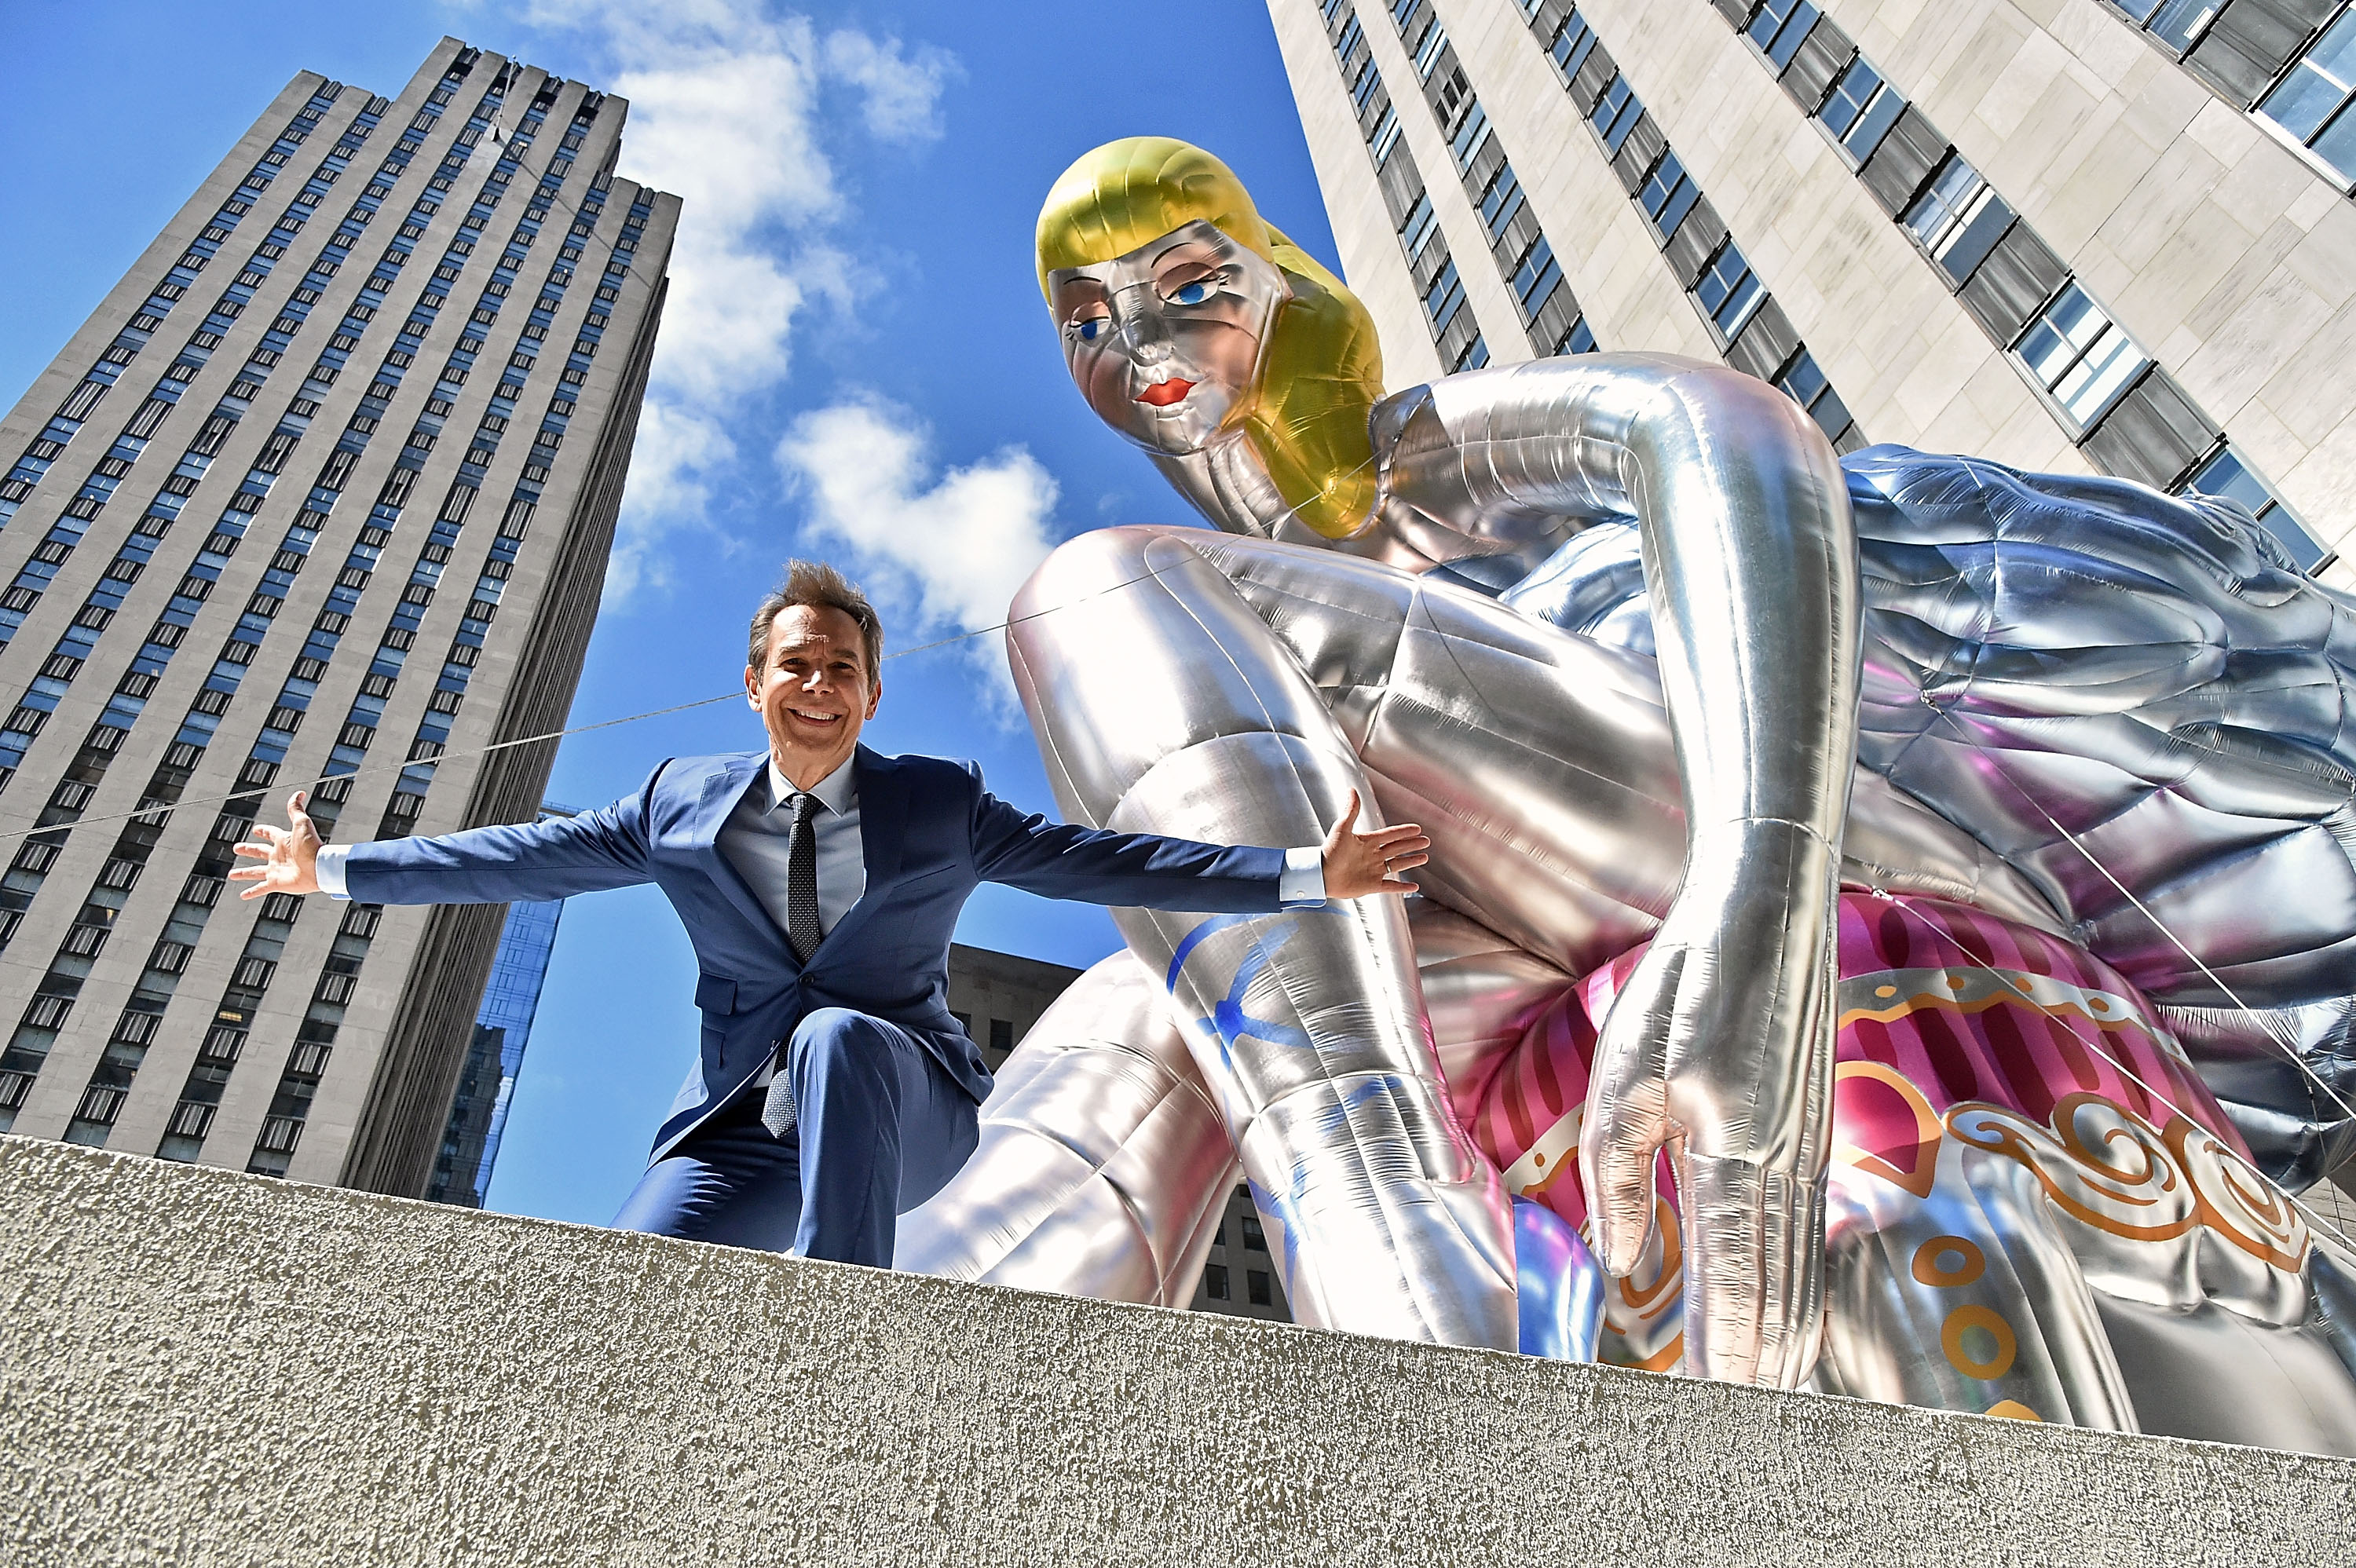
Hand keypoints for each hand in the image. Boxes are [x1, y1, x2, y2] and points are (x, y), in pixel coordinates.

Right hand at [229, 791, 323, 899]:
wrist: (319, 867)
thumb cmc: (312, 845)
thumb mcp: (301, 823)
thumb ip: (296, 809)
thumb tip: (299, 792)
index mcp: (283, 841)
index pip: (270, 833)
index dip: (263, 831)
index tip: (256, 829)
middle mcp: (279, 856)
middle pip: (259, 852)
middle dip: (248, 849)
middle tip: (236, 848)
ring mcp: (276, 870)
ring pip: (255, 871)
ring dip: (243, 873)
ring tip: (232, 874)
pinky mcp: (276, 883)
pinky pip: (261, 888)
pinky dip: (252, 892)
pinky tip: (243, 895)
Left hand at [1319, 788, 1428, 899]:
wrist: (1321, 875)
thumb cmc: (1329, 852)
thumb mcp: (1342, 828)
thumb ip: (1351, 810)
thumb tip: (1352, 790)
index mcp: (1368, 842)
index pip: (1391, 834)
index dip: (1404, 831)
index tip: (1416, 828)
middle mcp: (1373, 856)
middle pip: (1398, 848)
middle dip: (1412, 845)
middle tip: (1425, 841)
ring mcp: (1373, 870)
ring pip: (1397, 864)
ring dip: (1410, 861)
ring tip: (1423, 857)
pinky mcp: (1372, 885)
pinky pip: (1391, 886)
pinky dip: (1403, 887)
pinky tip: (1413, 886)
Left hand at [1577, 820, 1837, 1388]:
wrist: (1766, 913)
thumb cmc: (1687, 985)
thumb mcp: (1626, 1076)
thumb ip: (1623, 1177)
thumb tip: (1626, 1263)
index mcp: (1733, 1151)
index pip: (1732, 1281)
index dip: (1721, 1352)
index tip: (1707, 1403)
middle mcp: (1786, 1163)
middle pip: (1779, 1295)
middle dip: (1759, 1367)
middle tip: (1732, 1422)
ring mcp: (1810, 1152)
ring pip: (1803, 1272)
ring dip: (1786, 1339)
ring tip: (1764, 1396)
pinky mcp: (1813, 1137)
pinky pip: (1808, 1236)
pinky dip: (1799, 1291)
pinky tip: (1788, 1318)